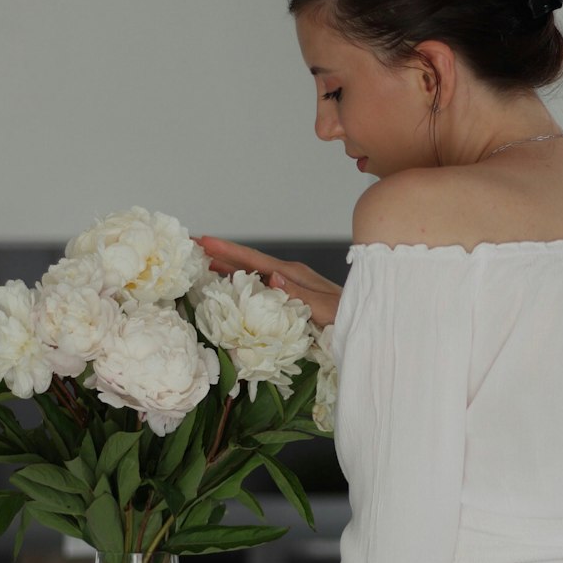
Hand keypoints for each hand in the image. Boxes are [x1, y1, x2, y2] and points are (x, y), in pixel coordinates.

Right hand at [195, 238, 342, 328]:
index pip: (254, 259)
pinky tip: (231, 283)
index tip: (203, 241)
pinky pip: (260, 283)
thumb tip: (272, 278)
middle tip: (191, 245)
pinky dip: (241, 280)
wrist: (370, 321)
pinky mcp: (292, 295)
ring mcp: (291, 284)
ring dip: (228, 266)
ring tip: (202, 261)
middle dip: (220, 253)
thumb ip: (300, 295)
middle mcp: (290, 275)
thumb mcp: (327, 309)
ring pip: (252, 271)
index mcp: (294, 275)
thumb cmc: (352, 317)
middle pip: (248, 260)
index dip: (227, 251)